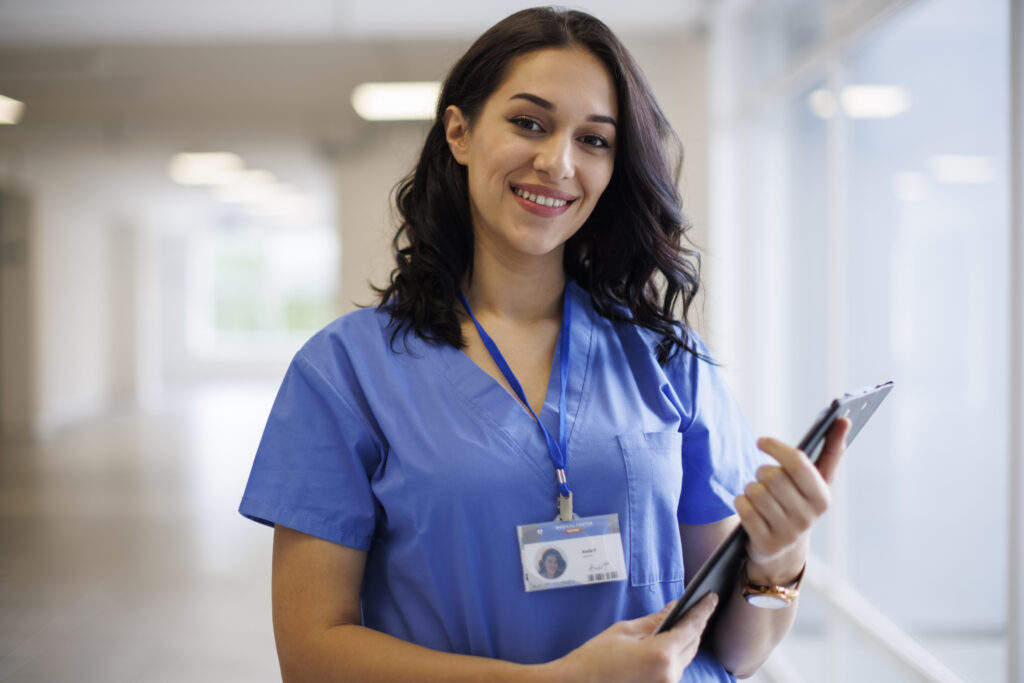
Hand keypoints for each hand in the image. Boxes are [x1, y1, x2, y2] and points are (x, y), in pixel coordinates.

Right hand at [551, 594, 718, 682]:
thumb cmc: (596, 658)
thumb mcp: (626, 631)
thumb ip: (655, 621)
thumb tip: (673, 609)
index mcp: (662, 655)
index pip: (691, 627)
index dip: (702, 610)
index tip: (711, 597)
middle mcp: (670, 674)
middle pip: (693, 644)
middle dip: (696, 624)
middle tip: (699, 605)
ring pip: (686, 657)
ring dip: (687, 639)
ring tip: (686, 621)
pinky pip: (675, 668)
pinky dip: (677, 652)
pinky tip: (672, 641)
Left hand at [734, 418, 850, 582]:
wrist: (784, 548)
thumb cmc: (799, 501)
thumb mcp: (816, 481)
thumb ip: (831, 449)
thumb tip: (844, 418)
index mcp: (822, 498)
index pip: (798, 464)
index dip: (776, 448)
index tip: (760, 441)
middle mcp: (807, 518)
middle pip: (772, 476)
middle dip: (761, 471)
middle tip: (762, 476)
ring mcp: (786, 533)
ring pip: (755, 491)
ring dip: (750, 487)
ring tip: (758, 494)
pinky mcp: (765, 543)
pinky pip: (743, 508)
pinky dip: (741, 502)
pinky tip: (750, 508)